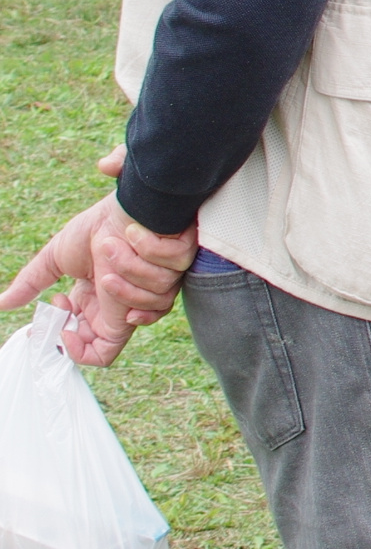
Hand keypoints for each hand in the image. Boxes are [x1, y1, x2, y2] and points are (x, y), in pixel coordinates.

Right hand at [0, 184, 198, 367]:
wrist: (126, 197)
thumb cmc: (95, 226)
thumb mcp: (57, 257)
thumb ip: (33, 282)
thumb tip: (2, 304)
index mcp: (102, 307)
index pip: (97, 351)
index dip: (76, 349)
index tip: (57, 326)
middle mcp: (128, 304)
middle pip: (115, 342)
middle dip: (87, 319)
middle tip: (69, 292)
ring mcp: (154, 287)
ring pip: (149, 306)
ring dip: (125, 271)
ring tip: (108, 246)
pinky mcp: (176, 265)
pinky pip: (168, 278)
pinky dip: (147, 253)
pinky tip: (132, 236)